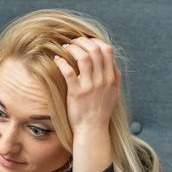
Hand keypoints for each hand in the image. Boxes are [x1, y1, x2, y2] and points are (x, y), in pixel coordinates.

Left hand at [53, 37, 119, 171]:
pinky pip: (68, 72)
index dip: (95, 41)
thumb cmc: (101, 113)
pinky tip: (56, 60)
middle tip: (72, 41)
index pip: (106, 50)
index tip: (86, 41)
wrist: (92, 130)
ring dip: (72, 48)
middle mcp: (102, 80)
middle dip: (82, 41)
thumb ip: (115, 79)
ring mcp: (89, 86)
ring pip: (83, 57)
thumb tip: (114, 65)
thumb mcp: (114, 95)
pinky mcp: (76, 93)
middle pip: (94, 50)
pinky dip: (61, 62)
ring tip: (64, 48)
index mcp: (110, 78)